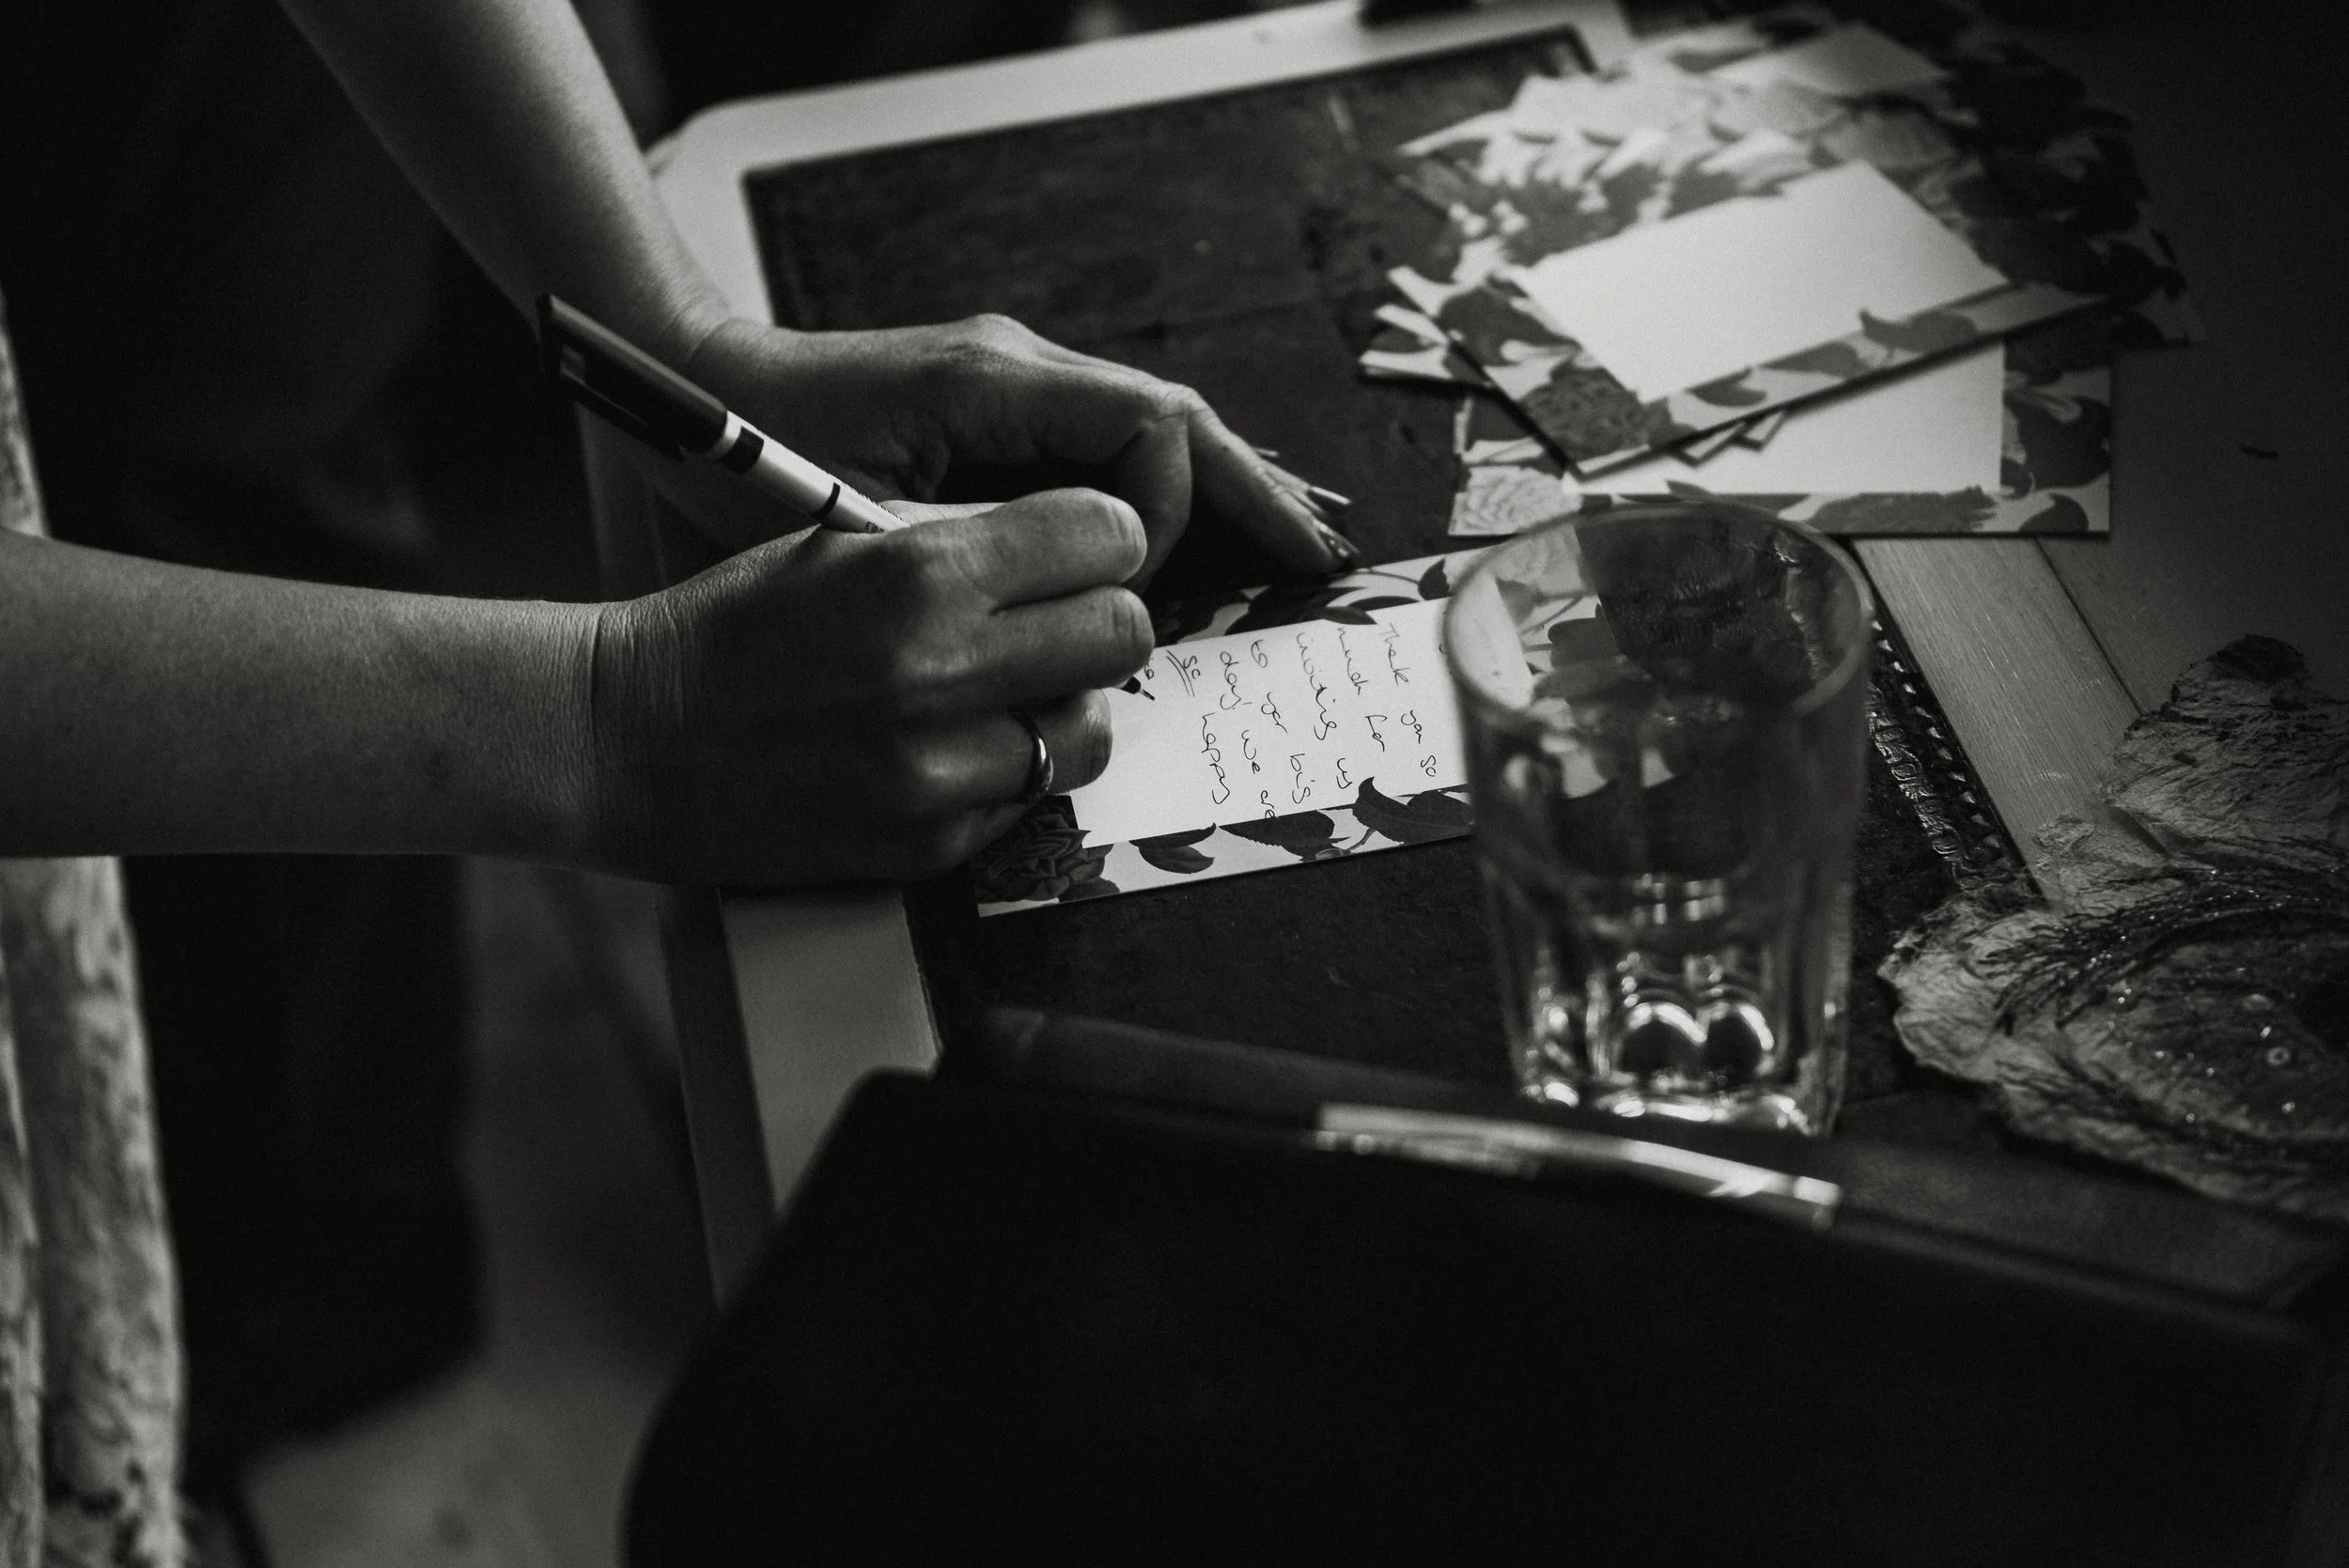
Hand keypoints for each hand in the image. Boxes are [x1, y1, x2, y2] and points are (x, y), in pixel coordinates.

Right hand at [585, 488, 1152, 885]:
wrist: (630, 738)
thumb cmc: (736, 626)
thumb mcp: (841, 541)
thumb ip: (964, 540)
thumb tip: (1081, 542)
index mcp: (919, 571)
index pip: (1103, 533)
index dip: (1104, 537)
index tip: (1083, 549)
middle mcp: (941, 670)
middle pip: (1122, 632)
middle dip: (1099, 619)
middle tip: (1055, 624)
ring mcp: (939, 769)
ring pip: (1091, 730)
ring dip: (1063, 708)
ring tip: (1003, 693)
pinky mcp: (929, 843)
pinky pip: (1026, 800)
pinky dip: (1005, 773)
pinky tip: (948, 748)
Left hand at [640, 313, 1353, 583]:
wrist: (694, 389)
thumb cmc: (755, 454)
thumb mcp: (861, 517)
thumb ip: (974, 548)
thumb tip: (1079, 592)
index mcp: (997, 382)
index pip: (1149, 430)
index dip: (1164, 514)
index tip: (1126, 583)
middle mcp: (1021, 369)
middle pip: (1176, 424)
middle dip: (1253, 491)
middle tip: (1319, 558)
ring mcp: (1015, 388)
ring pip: (1153, 431)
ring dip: (1221, 491)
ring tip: (1287, 547)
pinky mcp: (999, 416)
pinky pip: (1109, 449)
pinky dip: (1164, 493)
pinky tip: (1196, 537)